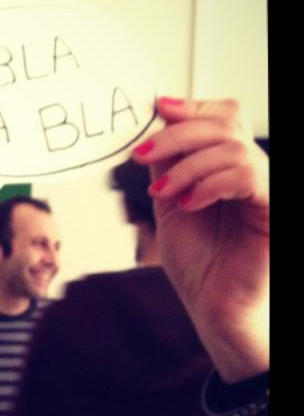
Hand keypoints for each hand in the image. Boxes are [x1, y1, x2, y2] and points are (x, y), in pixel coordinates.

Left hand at [132, 97, 267, 382]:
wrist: (212, 309)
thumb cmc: (198, 264)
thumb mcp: (170, 203)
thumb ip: (168, 165)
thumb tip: (155, 122)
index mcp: (230, 167)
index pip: (224, 117)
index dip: (193, 106)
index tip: (158, 108)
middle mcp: (254, 172)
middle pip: (226, 124)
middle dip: (178, 134)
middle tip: (142, 155)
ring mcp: (268, 190)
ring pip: (234, 148)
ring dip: (188, 165)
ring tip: (164, 193)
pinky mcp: (274, 211)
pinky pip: (248, 176)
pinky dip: (211, 183)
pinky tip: (188, 204)